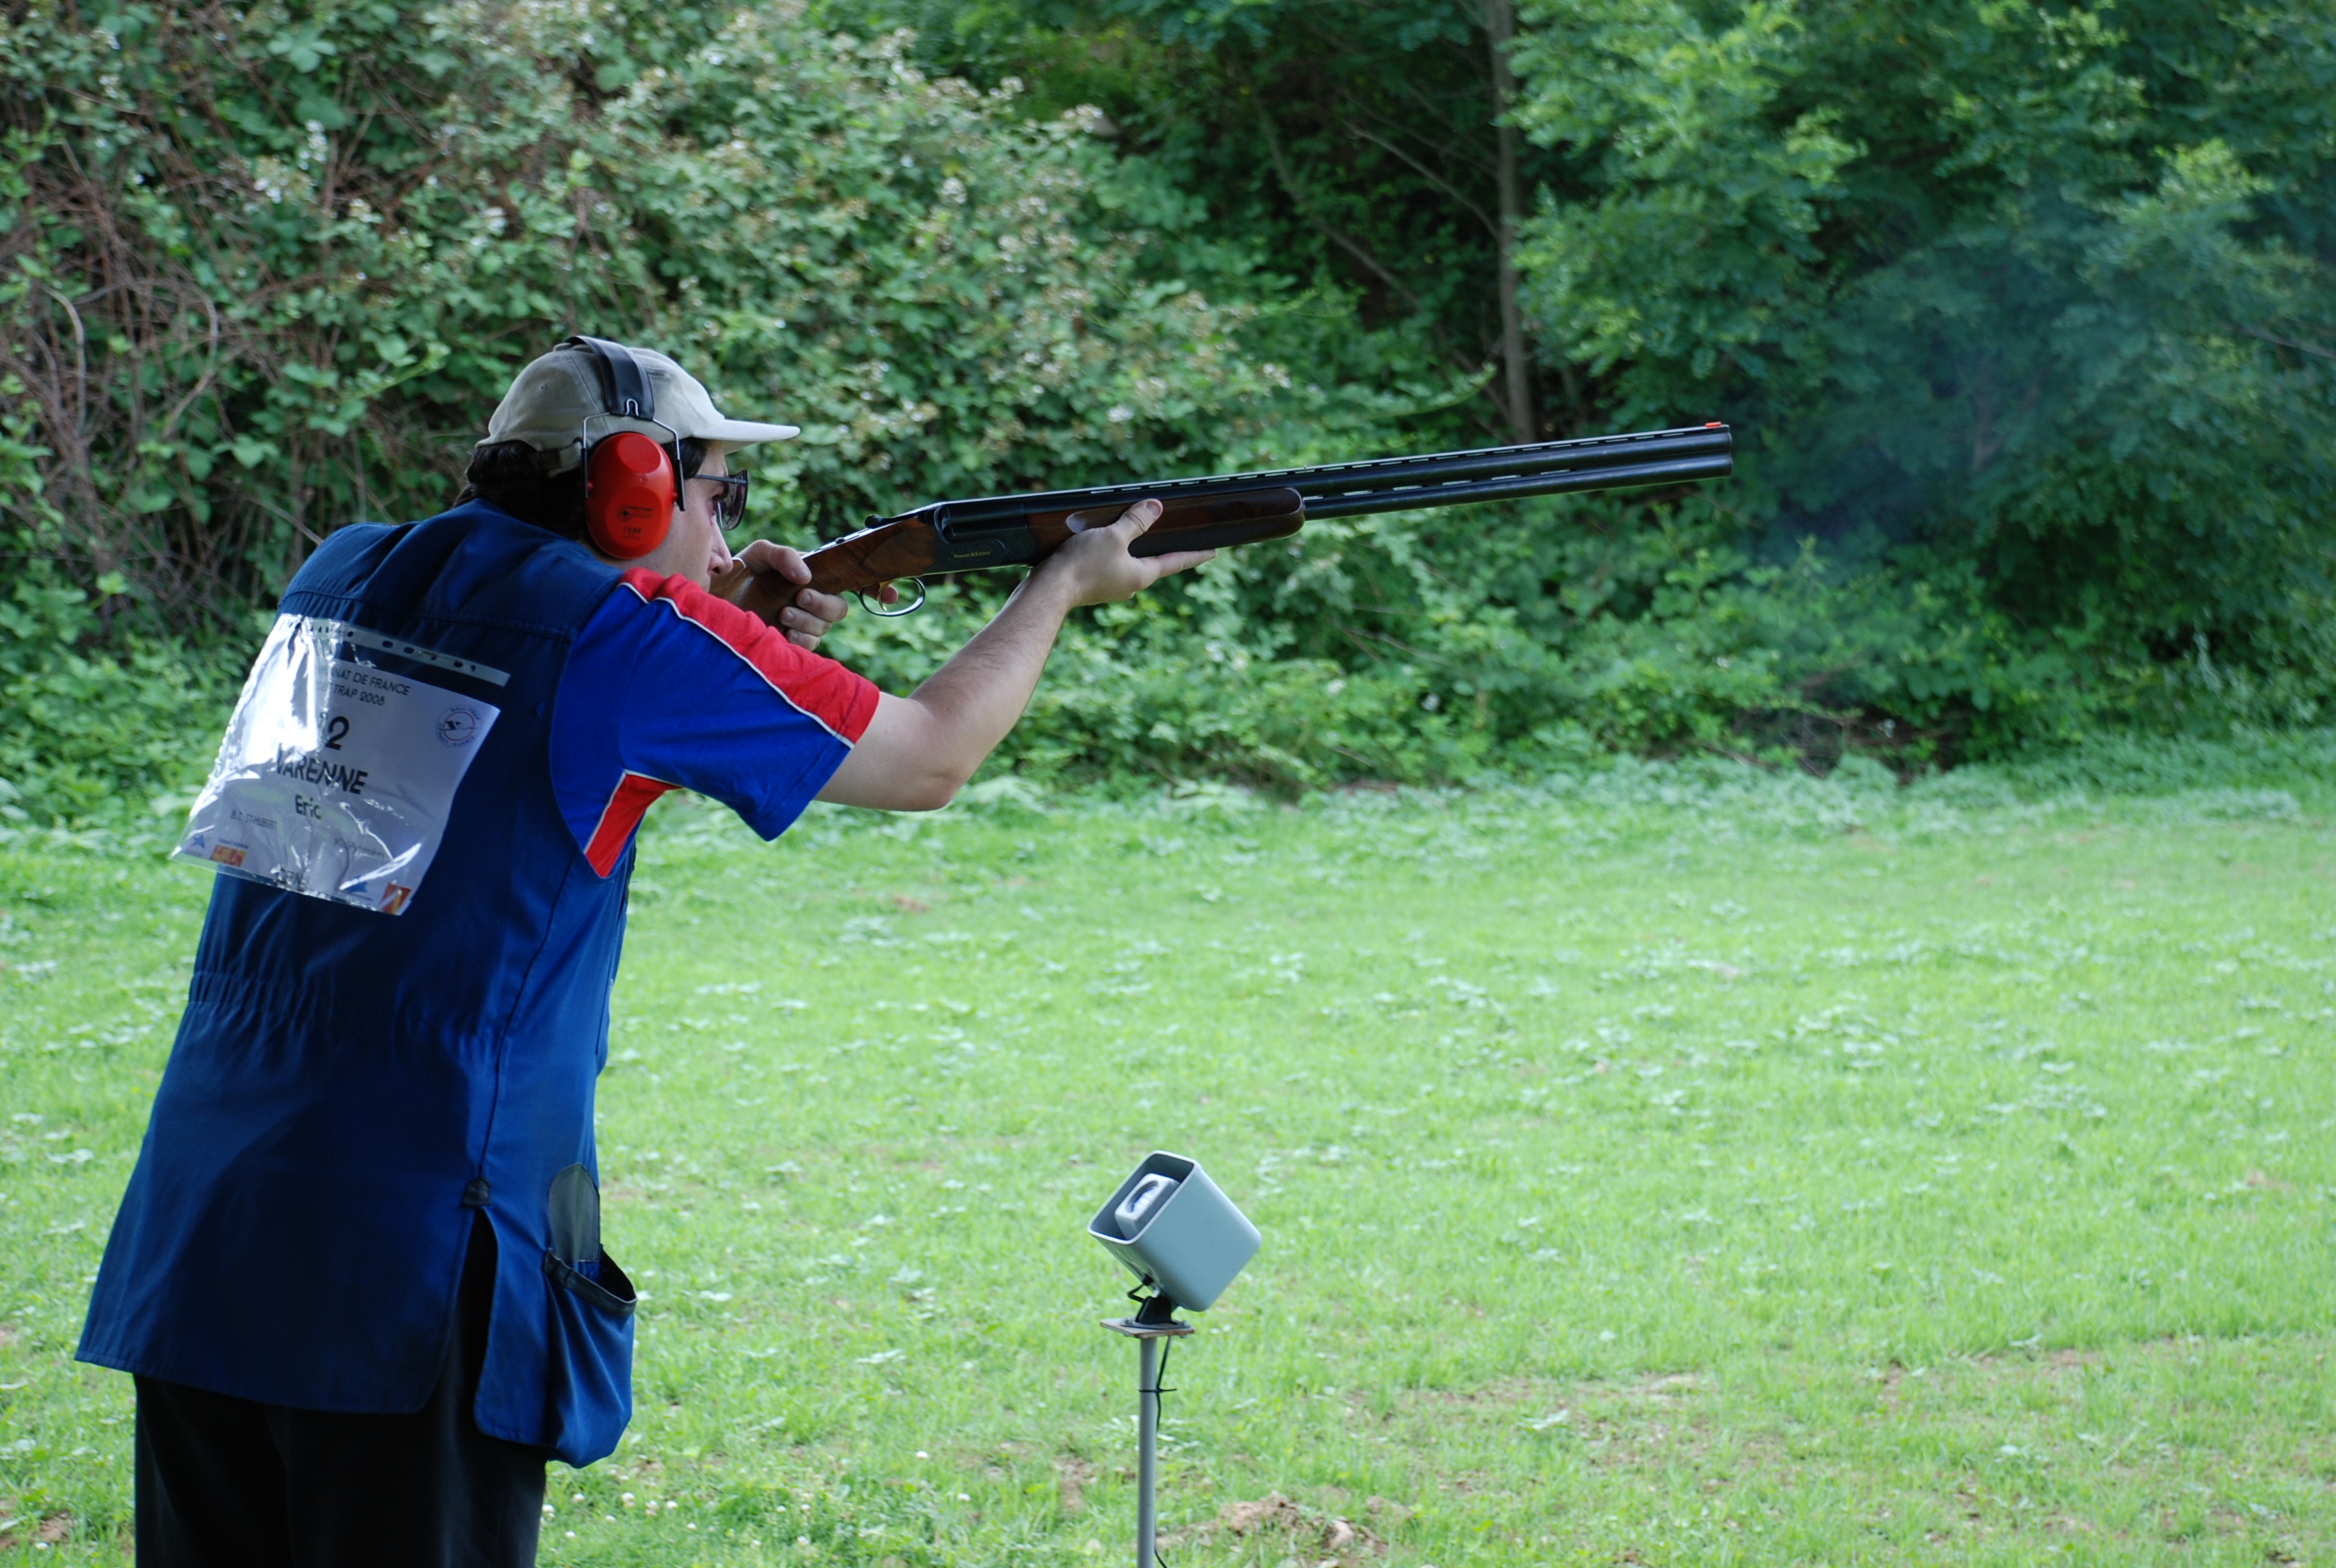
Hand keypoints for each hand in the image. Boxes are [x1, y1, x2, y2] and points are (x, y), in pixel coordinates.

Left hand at [709, 541, 852, 649]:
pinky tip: (784, 634)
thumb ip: (785, 556)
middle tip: (794, 603)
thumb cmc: (743, 569)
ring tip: (782, 615)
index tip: (802, 593)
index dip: (827, 598)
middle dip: (819, 609)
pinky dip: (799, 641)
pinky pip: (808, 647)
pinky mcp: (789, 641)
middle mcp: (810, 606)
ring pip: (821, 630)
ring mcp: (800, 625)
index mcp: (810, 583)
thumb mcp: (762, 553)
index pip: (836, 594)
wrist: (718, 593)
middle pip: (836, 612)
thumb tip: (806, 577)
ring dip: (805, 625)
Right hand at [1030, 499, 1213, 607]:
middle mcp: (1131, 585)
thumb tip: (1155, 508)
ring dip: (1135, 550)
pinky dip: (1115, 554)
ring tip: (1138, 535)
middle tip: (1177, 539)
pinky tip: (1105, 544)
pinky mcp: (1094, 586)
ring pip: (1131, 564)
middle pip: (1154, 563)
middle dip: (1163, 550)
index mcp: (1142, 575)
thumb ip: (1136, 521)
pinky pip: (1112, 566)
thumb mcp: (1113, 536)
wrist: (1049, 590)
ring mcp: (1112, 587)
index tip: (1214, 552)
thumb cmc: (1082, 565)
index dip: (1196, 554)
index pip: (1176, 562)